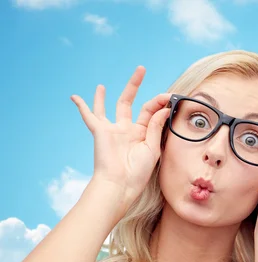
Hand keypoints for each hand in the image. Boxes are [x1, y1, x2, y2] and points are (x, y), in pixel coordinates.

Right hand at [71, 66, 170, 203]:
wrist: (120, 184)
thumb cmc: (138, 172)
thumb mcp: (153, 148)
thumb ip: (156, 126)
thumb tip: (165, 107)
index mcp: (142, 134)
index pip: (151, 111)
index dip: (160, 102)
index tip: (171, 95)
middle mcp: (127, 130)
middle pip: (131, 103)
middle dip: (134, 85)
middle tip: (141, 68)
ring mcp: (113, 130)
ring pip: (108, 108)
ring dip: (106, 95)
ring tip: (102, 85)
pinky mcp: (100, 132)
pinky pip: (90, 117)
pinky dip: (82, 106)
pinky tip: (75, 97)